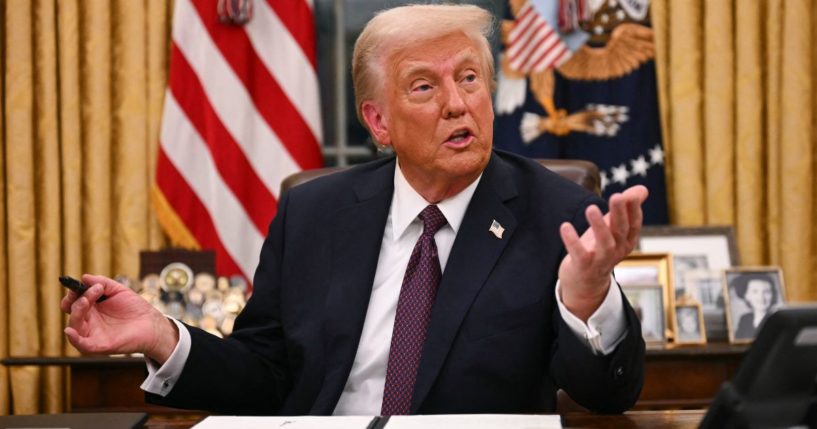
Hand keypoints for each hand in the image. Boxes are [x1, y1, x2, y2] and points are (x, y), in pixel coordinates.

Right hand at [61, 274, 178, 363]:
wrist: (152, 323)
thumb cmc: (136, 308)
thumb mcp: (119, 290)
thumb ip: (103, 282)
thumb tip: (84, 277)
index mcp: (92, 308)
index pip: (73, 301)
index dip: (72, 294)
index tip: (77, 285)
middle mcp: (90, 321)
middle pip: (73, 311)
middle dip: (75, 300)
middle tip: (89, 292)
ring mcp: (93, 333)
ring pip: (74, 326)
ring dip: (77, 311)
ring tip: (87, 300)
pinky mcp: (100, 345)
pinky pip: (82, 345)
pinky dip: (73, 339)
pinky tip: (70, 330)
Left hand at [558, 185, 647, 320]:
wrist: (586, 283)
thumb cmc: (600, 249)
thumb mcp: (613, 229)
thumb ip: (626, 209)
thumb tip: (642, 189)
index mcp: (626, 241)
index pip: (633, 224)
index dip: (633, 210)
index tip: (630, 194)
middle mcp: (617, 251)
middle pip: (620, 230)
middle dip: (619, 213)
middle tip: (616, 196)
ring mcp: (601, 260)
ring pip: (604, 243)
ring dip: (599, 226)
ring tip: (591, 208)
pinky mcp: (583, 266)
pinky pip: (579, 254)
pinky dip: (572, 241)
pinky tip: (565, 226)